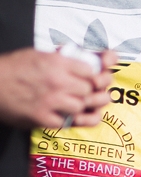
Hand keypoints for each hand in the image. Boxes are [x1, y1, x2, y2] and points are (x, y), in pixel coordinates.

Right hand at [0, 48, 114, 128]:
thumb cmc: (12, 68)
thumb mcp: (36, 55)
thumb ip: (61, 58)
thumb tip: (83, 58)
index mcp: (56, 63)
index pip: (91, 71)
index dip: (92, 76)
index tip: (88, 79)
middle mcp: (56, 81)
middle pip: (89, 90)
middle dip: (86, 92)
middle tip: (80, 93)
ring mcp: (50, 101)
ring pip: (81, 107)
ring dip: (77, 106)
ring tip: (68, 104)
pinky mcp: (42, 117)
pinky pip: (67, 122)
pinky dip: (64, 119)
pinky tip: (59, 114)